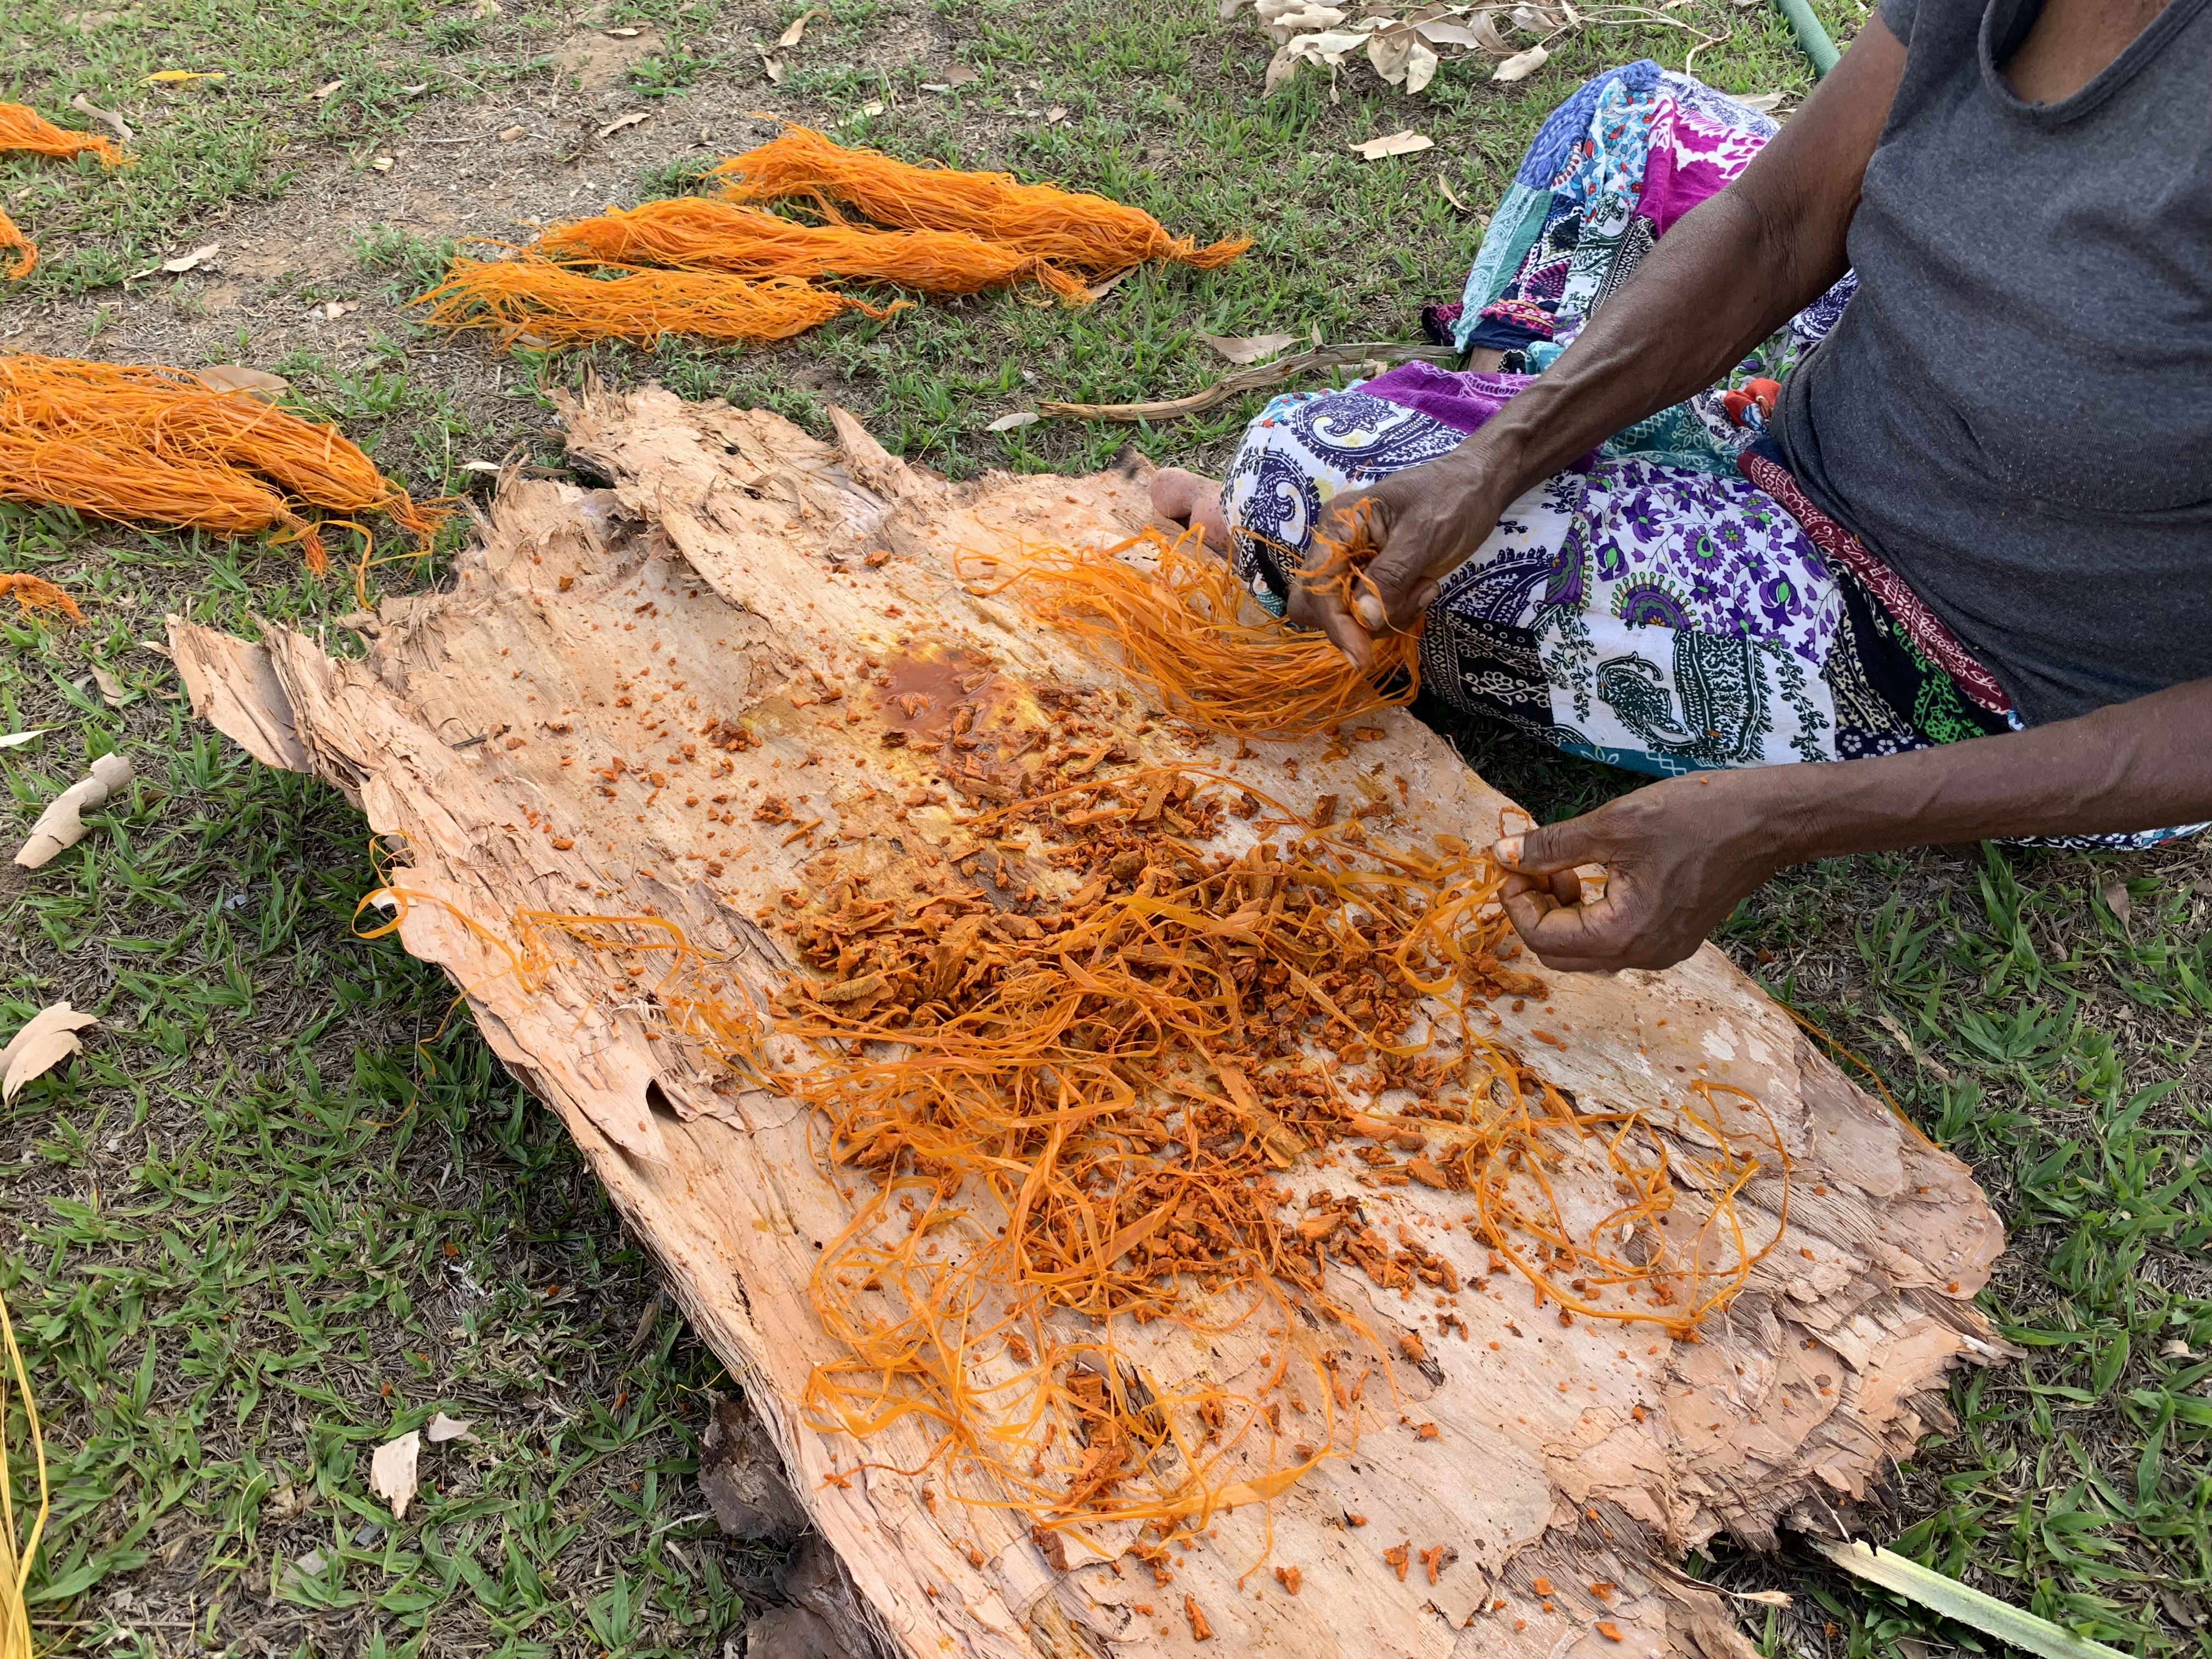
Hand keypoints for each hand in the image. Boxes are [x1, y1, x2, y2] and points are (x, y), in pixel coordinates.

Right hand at [1283, 449, 1507, 668]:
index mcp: (1338, 526)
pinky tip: (1424, 586)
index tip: (1362, 656)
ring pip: (1346, 616)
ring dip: (1386, 615)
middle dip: (1359, 621)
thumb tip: (1362, 618)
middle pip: (1319, 607)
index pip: (1317, 588)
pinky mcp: (1371, 578)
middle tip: (1408, 602)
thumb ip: (1391, 575)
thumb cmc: (1452, 497)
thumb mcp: (1425, 534)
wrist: (1476, 484)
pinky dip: (1395, 611)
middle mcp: (1335, 547)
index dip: (1337, 624)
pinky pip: (1369, 612)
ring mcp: (1351, 563)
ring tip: (1425, 587)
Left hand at [1490, 773, 1785, 971]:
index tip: (1509, 864)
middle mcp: (1643, 956)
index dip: (1515, 902)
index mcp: (1624, 935)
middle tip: (1531, 865)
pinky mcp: (1675, 937)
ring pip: (1588, 949)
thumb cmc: (1695, 816)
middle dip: (1535, 910)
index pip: (1543, 939)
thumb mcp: (1612, 824)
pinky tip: (1594, 874)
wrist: (1769, 820)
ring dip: (1563, 913)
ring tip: (1562, 865)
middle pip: (1561, 953)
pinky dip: (1592, 914)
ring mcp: (1662, 951)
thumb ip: (1552, 846)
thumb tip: (1501, 855)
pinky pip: (1617, 940)